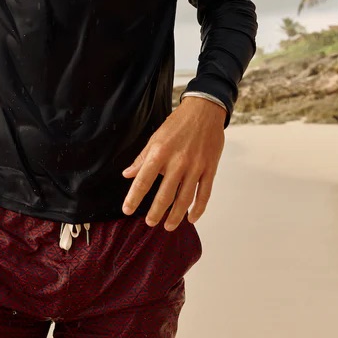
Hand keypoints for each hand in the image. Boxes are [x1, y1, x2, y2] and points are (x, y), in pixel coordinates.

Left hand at [122, 96, 224, 229]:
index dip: (133, 198)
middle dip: (156, 212)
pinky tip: (191, 218)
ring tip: (168, 226)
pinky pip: (204, 194)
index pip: (143, 181)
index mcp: (160, 153)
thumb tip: (127, 174)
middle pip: (165, 195)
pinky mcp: (210, 169)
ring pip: (185, 199)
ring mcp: (196, 167)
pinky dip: (198, 209)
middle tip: (149, 222)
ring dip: (175, 216)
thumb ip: (142, 158)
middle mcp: (177, 162)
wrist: (204, 111)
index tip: (127, 210)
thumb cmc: (178, 124)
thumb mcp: (155, 138)